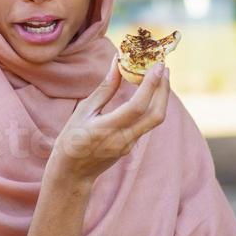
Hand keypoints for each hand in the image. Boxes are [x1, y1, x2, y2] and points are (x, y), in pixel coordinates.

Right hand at [47, 63, 169, 184]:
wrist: (72, 173)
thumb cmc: (72, 138)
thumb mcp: (84, 111)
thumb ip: (105, 88)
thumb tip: (118, 62)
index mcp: (107, 129)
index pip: (137, 106)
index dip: (150, 85)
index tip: (157, 65)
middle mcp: (123, 139)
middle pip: (156, 115)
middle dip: (164, 89)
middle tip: (163, 67)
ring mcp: (130, 144)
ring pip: (155, 119)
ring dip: (161, 96)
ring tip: (159, 75)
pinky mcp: (132, 145)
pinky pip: (147, 123)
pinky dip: (152, 104)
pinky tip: (149, 91)